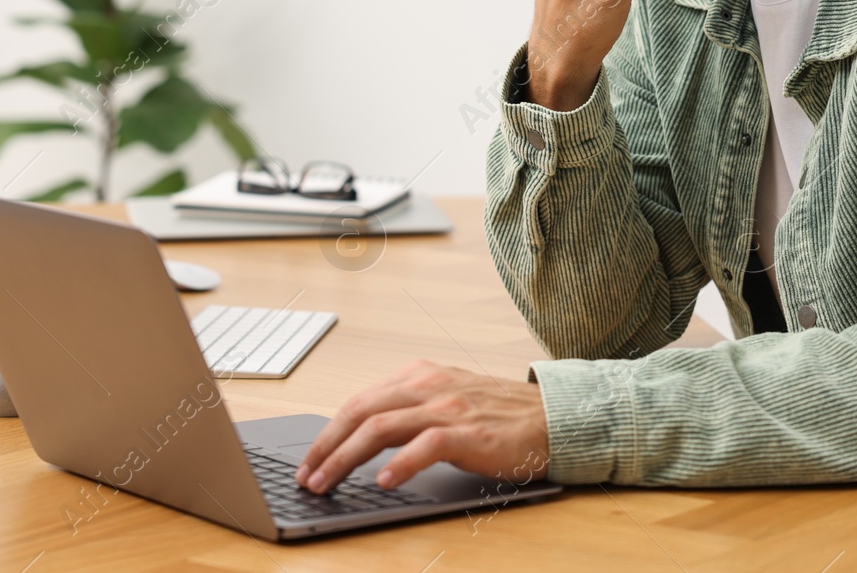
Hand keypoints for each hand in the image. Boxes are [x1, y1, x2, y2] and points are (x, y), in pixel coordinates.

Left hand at [293, 359, 549, 493]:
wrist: (550, 417)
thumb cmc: (498, 414)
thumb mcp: (446, 399)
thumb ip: (409, 410)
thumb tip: (362, 439)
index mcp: (419, 375)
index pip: (359, 401)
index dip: (328, 433)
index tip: (309, 460)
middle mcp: (429, 385)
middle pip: (360, 411)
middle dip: (326, 446)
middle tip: (306, 476)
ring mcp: (448, 407)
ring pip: (381, 427)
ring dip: (346, 458)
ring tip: (328, 482)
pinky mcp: (469, 432)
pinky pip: (425, 445)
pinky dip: (400, 463)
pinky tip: (385, 481)